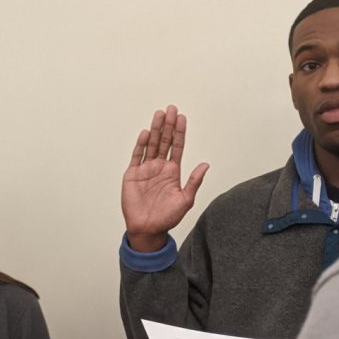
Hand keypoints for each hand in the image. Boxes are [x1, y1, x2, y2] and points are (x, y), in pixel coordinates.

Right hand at [121, 105, 208, 251]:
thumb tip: (206, 164)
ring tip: (159, 114)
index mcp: (172, 172)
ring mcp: (145, 169)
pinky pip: (137, 156)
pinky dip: (140, 145)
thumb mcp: (186, 200)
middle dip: (168, 125)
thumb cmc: (167, 218)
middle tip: (171, 109)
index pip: (177, 147)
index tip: (182, 117)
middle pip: (164, 141)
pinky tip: (144, 133)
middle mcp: (159, 167)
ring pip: (151, 144)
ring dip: (154, 129)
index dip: (179, 132)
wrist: (148, 229)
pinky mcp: (132, 175)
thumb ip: (194, 181)